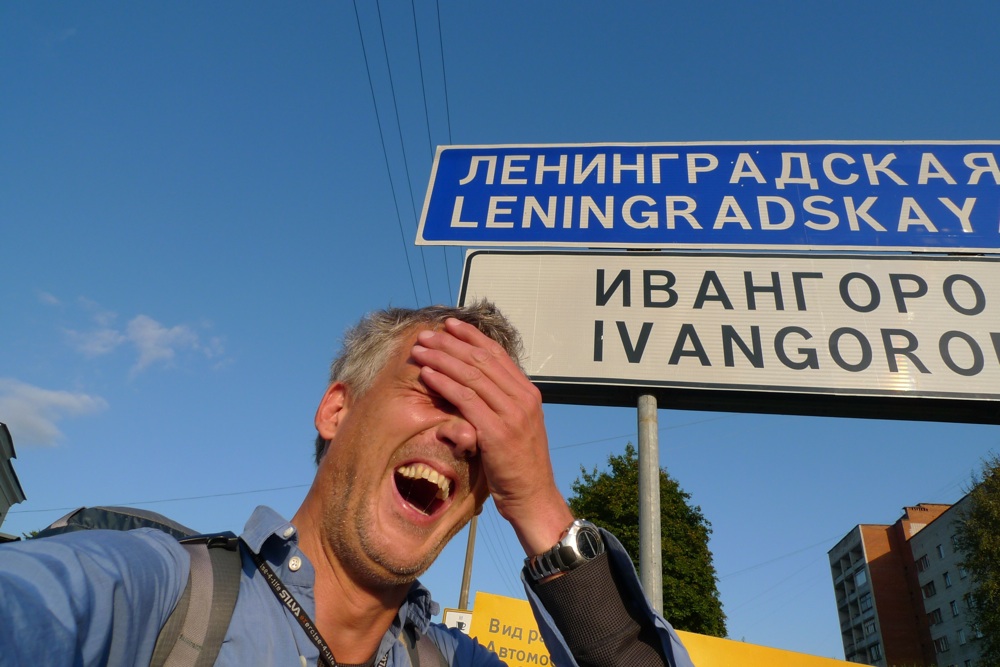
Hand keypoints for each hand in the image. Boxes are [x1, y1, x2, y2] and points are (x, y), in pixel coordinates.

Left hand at [411, 318, 573, 555]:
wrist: (533, 497)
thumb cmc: (518, 465)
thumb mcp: (515, 425)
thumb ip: (502, 403)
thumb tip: (478, 383)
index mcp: (528, 393)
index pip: (497, 354)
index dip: (471, 337)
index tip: (450, 325)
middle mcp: (523, 398)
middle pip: (481, 360)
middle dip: (450, 344)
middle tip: (426, 335)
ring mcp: (512, 414)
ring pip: (472, 375)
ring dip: (442, 359)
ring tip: (420, 350)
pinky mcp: (498, 433)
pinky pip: (465, 400)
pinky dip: (444, 383)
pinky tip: (427, 374)